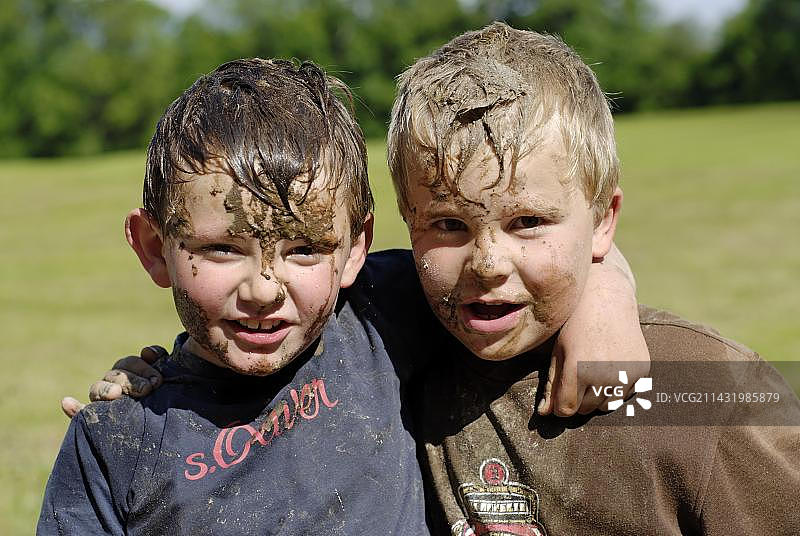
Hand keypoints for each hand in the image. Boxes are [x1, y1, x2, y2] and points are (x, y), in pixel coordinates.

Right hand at [60, 346, 166, 417]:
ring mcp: (104, 402)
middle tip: (148, 389)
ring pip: (97, 389)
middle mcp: (115, 385)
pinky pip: (81, 414)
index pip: (129, 363)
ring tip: (115, 394)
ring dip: (105, 389)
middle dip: (132, 380)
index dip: (143, 366)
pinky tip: (66, 402)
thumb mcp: (166, 379)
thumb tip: (147, 351)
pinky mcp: (95, 419)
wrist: (169, 430)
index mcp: (131, 373)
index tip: (158, 379)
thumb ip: (160, 362)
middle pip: (115, 375)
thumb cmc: (170, 399)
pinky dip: (74, 409)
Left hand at [538, 245, 650, 415]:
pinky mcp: (642, 370)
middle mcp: (604, 375)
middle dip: (578, 400)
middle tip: (576, 378)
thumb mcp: (558, 352)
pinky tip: (610, 365)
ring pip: (607, 405)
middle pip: (586, 409)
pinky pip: (625, 393)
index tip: (560, 395)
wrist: (607, 298)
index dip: (560, 406)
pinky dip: (616, 387)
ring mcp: (626, 373)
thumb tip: (544, 414)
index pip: (566, 410)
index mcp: (578, 370)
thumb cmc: (575, 324)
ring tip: (592, 372)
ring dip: (597, 397)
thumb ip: (551, 385)